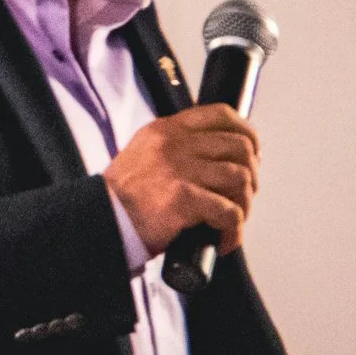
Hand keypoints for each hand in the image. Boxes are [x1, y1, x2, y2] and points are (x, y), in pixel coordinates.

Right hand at [104, 105, 260, 258]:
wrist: (102, 221)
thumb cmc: (124, 196)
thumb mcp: (145, 153)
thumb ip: (176, 147)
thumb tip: (217, 156)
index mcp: (167, 129)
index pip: (222, 115)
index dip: (247, 133)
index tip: (252, 152)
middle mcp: (175, 144)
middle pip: (239, 147)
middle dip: (250, 174)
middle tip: (242, 195)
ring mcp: (179, 170)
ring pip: (239, 179)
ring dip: (243, 204)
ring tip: (231, 221)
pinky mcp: (183, 199)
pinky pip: (229, 212)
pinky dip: (234, 230)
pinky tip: (224, 239)